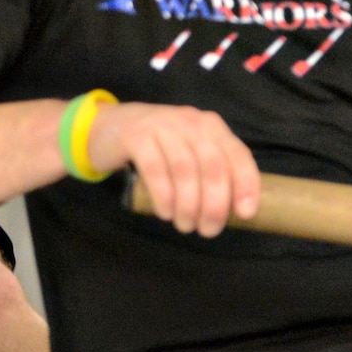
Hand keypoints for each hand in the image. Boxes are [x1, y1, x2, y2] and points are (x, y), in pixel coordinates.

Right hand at [86, 102, 260, 237]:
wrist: (106, 126)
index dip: (245, 185)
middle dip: (214, 204)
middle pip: (212, 166)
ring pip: (184, 170)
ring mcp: (161, 125)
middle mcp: (190, 121)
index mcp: (211, 126)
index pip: (237, 154)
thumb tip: (232, 211)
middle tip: (207, 230)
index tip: (244, 214)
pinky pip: (155, 169)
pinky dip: (164, 196)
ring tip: (185, 226)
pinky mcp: (135, 135)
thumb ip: (209, 169)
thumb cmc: (157, 147)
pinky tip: (165, 212)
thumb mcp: (189, 149)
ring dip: (188, 205)